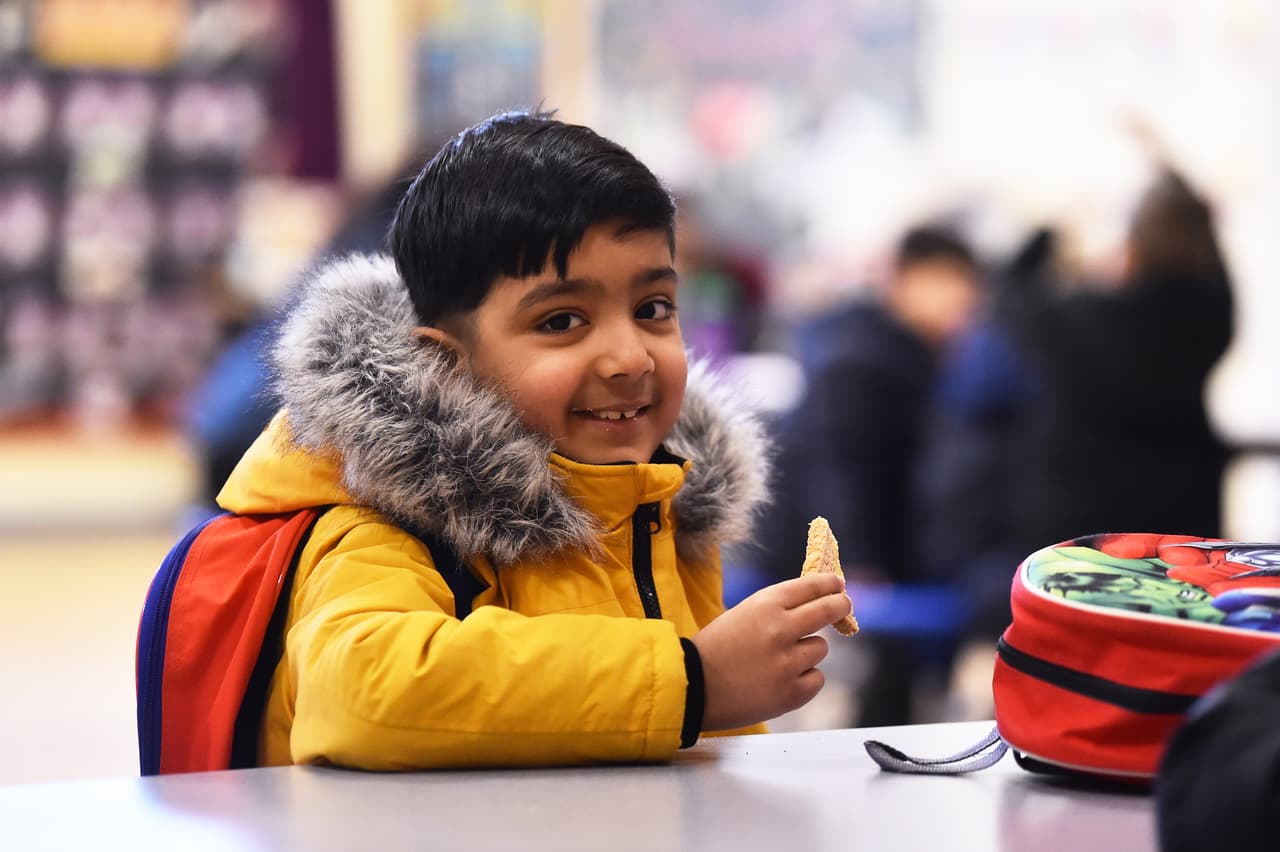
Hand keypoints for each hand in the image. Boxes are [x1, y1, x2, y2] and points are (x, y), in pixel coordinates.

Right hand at [692, 573, 851, 730]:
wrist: (691, 687)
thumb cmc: (714, 649)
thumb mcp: (742, 614)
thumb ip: (776, 609)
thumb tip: (814, 602)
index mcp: (766, 605)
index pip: (812, 586)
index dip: (830, 584)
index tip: (837, 585)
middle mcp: (781, 629)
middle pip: (829, 610)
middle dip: (840, 605)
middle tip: (842, 606)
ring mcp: (788, 663)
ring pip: (821, 648)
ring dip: (808, 651)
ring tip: (780, 660)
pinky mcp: (792, 693)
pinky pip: (816, 679)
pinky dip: (804, 680)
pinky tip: (781, 681)